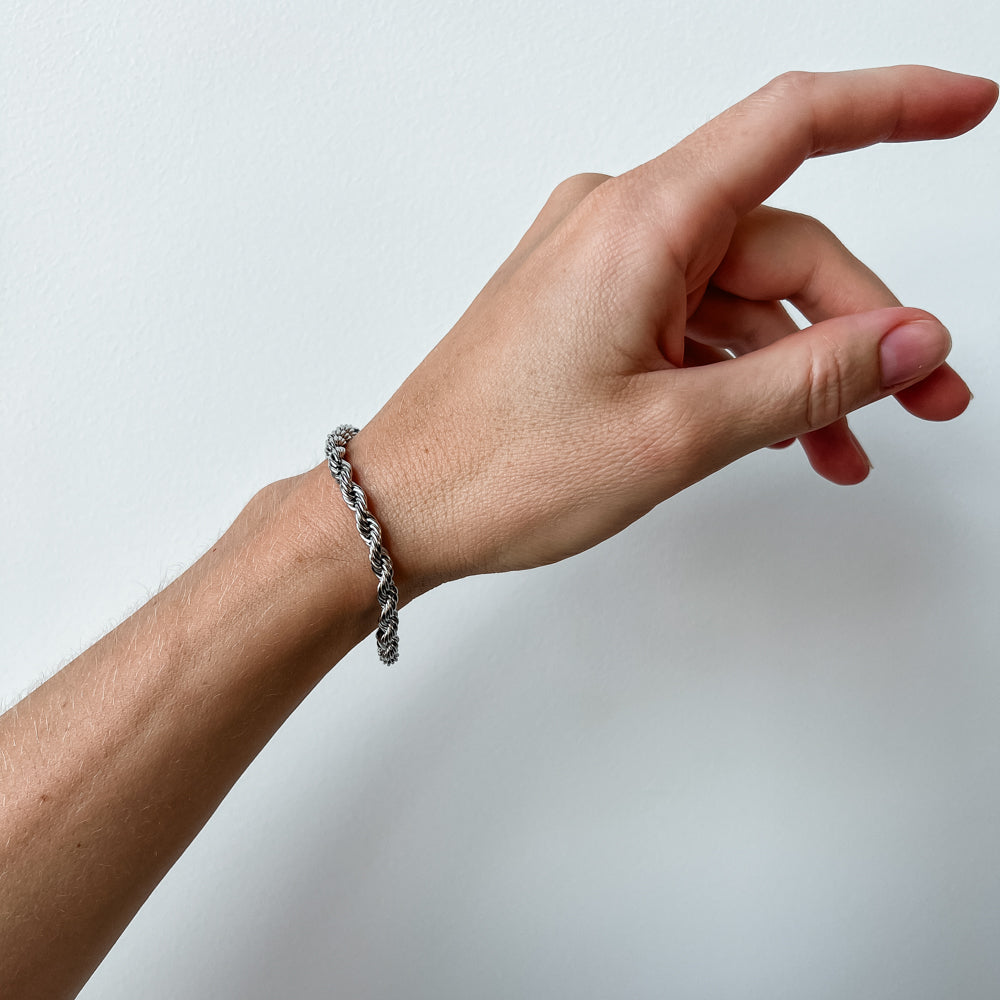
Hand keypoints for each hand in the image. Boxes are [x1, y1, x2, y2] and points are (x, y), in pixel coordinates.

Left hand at [338, 67, 996, 595]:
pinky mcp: (590, 308)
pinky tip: (780, 431)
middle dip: (860, 325)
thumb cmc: (504, 469)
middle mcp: (618, 224)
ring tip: (845, 446)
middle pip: (782, 246)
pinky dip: (742, 369)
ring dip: (802, 366)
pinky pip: (693, 320)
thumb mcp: (680, 432)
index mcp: (639, 224)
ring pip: (741, 295)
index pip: (792, 125)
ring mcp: (601, 267)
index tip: (969, 108)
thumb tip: (913, 342)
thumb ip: (810, 379)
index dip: (892, 108)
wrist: (405, 504)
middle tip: (924, 401)